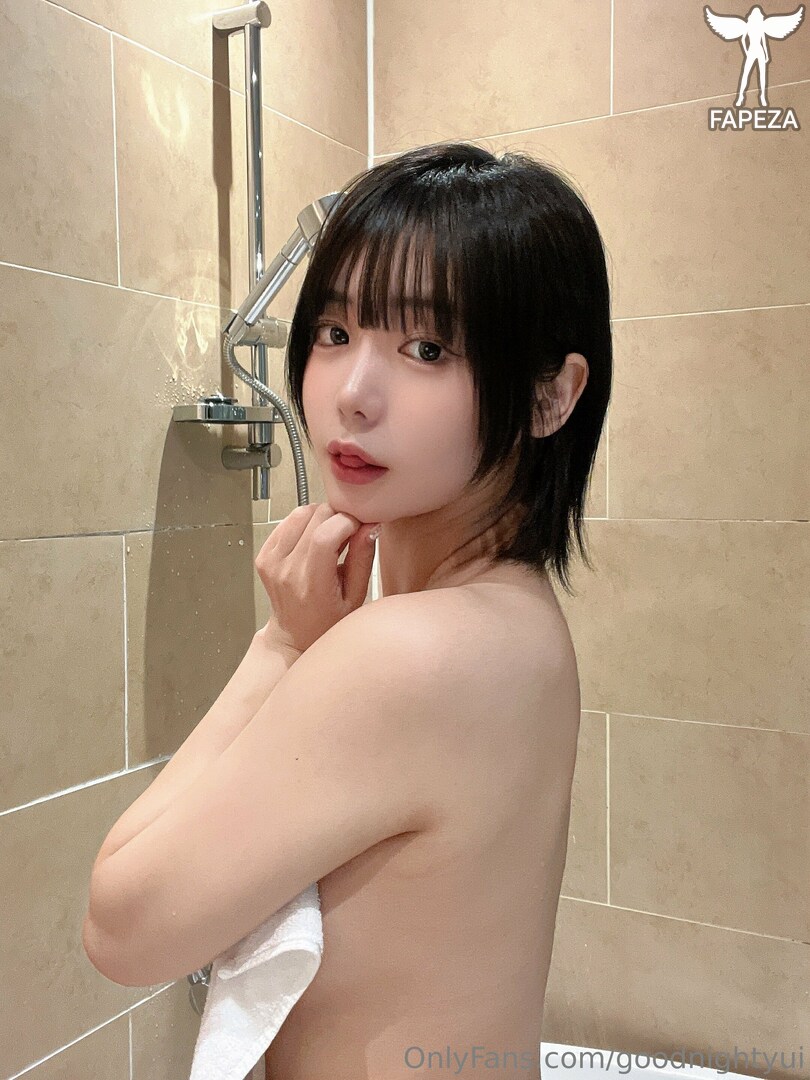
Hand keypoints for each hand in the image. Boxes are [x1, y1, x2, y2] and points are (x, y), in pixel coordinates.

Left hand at [255, 503, 379, 653]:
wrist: (296, 634)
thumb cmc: (327, 621)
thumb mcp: (356, 596)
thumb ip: (362, 559)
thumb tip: (370, 526)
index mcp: (311, 585)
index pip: (325, 536)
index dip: (348, 522)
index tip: (359, 527)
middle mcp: (286, 571)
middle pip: (314, 517)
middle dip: (337, 517)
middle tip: (346, 534)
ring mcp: (271, 561)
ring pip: (300, 513)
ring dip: (320, 517)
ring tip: (330, 537)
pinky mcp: (264, 555)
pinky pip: (286, 521)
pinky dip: (303, 523)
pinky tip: (312, 540)